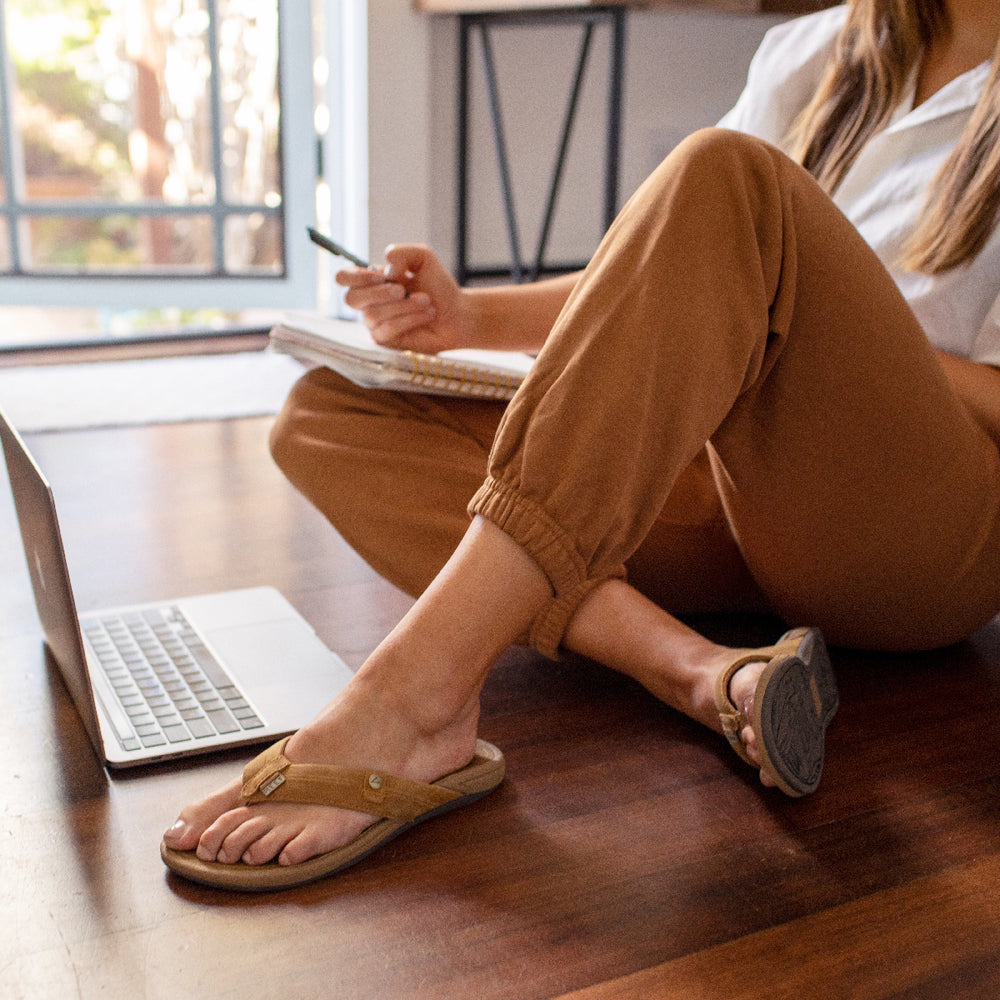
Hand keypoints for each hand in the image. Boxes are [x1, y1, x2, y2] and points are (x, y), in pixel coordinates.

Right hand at [336, 244, 467, 354]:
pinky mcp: (385, 341)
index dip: (354, 277)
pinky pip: (387, 330)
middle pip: (351, 299)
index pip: (344, 277)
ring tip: (426, 301)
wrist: (456, 313)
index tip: (380, 276)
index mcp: (372, 281)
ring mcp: (375, 323)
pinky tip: (426, 314)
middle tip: (403, 290)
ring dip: (404, 306)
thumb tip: (386, 268)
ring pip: (372, 315)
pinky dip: (409, 319)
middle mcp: (369, 302)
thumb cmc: (438, 287)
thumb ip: (402, 253)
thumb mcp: (423, 258)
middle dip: (378, 293)